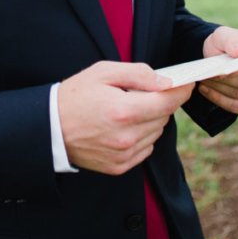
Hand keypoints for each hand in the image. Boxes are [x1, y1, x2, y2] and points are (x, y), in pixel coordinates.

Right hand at [58, 61, 193, 175]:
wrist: (50, 128)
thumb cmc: (76, 95)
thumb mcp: (103, 72)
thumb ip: (138, 74)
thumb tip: (166, 82)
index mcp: (124, 111)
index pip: (167, 102)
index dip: (182, 91)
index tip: (187, 83)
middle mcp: (127, 137)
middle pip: (163, 117)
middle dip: (160, 102)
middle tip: (144, 92)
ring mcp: (124, 154)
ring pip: (156, 133)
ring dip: (151, 119)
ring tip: (128, 109)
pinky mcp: (119, 166)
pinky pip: (146, 148)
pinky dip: (142, 135)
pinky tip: (123, 126)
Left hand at [198, 26, 237, 114]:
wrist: (221, 56)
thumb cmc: (226, 43)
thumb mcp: (224, 35)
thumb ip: (232, 40)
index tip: (223, 71)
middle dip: (227, 80)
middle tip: (208, 76)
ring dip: (222, 90)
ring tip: (205, 81)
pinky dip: (222, 101)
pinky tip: (207, 91)